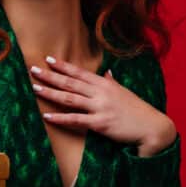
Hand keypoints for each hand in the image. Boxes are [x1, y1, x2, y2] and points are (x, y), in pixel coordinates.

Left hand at [29, 56, 176, 156]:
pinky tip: (47, 115)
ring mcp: (100, 108)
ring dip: (51, 92)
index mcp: (105, 83)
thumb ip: (112, 82)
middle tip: (33, 69)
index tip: (48, 59)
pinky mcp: (100, 124)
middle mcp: (101, 93)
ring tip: (35, 87)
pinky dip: (60, 118)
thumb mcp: (124, 92)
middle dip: (50, 75)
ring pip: (70, 98)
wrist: (152, 126)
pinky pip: (76, 120)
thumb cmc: (137, 110)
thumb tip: (107, 73)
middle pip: (70, 83)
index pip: (80, 72)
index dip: (63, 66)